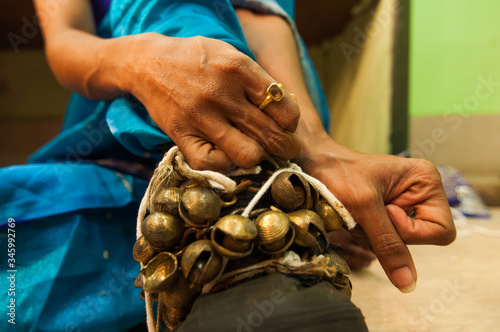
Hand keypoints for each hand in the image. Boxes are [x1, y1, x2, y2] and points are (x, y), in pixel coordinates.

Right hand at [126, 33, 300, 171]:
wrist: (149, 63)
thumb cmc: (198, 60)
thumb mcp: (231, 55)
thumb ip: (259, 81)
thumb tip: (287, 111)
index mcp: (238, 69)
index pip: (283, 107)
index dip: (291, 122)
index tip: (286, 124)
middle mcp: (221, 94)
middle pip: (271, 135)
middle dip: (286, 147)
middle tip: (284, 147)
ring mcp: (200, 117)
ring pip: (247, 155)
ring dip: (257, 157)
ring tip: (255, 150)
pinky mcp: (181, 135)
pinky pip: (213, 164)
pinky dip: (224, 164)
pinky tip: (226, 153)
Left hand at [297, 134, 455, 291]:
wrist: (317, 164)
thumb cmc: (340, 174)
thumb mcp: (364, 207)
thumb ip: (388, 244)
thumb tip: (408, 284)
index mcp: (427, 181)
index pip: (442, 231)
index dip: (411, 232)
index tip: (385, 213)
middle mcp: (422, 194)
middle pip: (420, 240)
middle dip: (389, 235)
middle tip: (366, 214)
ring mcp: (405, 205)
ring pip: (399, 244)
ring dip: (373, 236)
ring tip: (357, 213)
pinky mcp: (388, 215)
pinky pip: (384, 242)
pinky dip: (367, 235)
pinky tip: (355, 217)